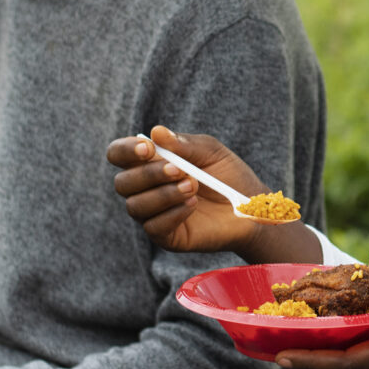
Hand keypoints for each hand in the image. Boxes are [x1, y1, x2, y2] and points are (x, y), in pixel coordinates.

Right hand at [108, 126, 270, 254]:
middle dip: (148, 175)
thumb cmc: (227, 175)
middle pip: (122, 183)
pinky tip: (193, 205)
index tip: (148, 149)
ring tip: (192, 186)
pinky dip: (173, 213)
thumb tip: (155, 132)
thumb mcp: (210, 152)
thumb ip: (184, 143)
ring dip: (164, 194)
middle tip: (179, 170)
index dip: (125, 151)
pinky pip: (154, 227)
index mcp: (149, 163)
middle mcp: (145, 189)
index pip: (118, 155)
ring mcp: (153, 214)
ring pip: (135, 206)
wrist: (250, 205)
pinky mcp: (166, 236)